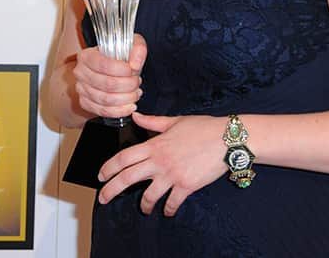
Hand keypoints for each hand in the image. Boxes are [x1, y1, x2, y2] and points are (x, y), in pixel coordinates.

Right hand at [72, 34, 145, 118]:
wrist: (108, 69)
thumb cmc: (118, 56)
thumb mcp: (130, 44)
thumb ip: (137, 48)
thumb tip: (135, 65)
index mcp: (87, 56)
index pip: (104, 65)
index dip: (123, 70)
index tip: (134, 70)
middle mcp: (80, 72)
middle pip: (107, 84)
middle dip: (128, 85)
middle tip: (137, 82)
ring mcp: (81, 89)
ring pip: (106, 99)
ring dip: (126, 98)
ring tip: (136, 93)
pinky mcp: (85, 103)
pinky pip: (103, 111)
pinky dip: (120, 111)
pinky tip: (130, 106)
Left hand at [98, 113, 226, 215]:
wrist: (227, 139)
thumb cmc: (203, 128)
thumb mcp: (175, 121)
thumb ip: (152, 122)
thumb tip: (136, 116)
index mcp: (155, 145)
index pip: (124, 157)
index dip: (108, 168)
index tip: (101, 176)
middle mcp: (160, 161)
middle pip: (128, 178)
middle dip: (111, 190)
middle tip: (104, 198)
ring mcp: (172, 175)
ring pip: (149, 196)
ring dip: (144, 205)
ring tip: (144, 209)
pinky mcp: (186, 186)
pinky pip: (172, 202)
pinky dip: (169, 209)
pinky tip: (168, 211)